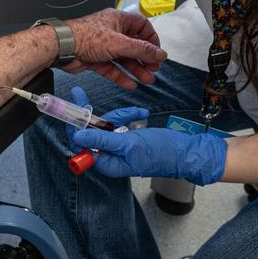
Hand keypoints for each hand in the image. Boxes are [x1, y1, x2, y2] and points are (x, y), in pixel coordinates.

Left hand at [63, 9, 167, 87]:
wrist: (61, 48)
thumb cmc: (87, 37)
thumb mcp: (120, 43)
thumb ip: (142, 50)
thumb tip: (161, 54)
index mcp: (118, 20)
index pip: (142, 26)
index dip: (151, 39)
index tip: (158, 52)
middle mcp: (112, 31)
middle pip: (134, 45)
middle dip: (144, 58)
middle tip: (154, 70)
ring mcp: (103, 46)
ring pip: (123, 58)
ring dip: (135, 69)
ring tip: (147, 80)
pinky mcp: (95, 59)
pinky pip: (112, 68)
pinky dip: (121, 76)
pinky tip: (130, 84)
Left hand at [65, 87, 226, 185]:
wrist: (184, 151)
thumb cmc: (161, 153)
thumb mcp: (129, 144)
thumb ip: (102, 140)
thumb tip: (78, 136)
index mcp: (106, 163)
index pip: (80, 144)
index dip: (75, 126)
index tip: (72, 106)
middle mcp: (108, 156)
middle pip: (89, 132)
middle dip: (96, 117)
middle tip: (80, 95)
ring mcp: (116, 147)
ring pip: (105, 124)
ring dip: (119, 115)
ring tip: (137, 114)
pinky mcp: (124, 138)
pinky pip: (117, 123)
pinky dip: (127, 116)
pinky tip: (140, 115)